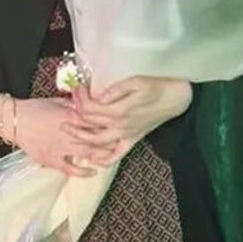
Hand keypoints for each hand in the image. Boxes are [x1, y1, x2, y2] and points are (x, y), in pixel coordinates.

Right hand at [13, 97, 120, 177]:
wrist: (14, 121)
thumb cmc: (35, 108)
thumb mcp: (57, 101)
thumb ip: (74, 104)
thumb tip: (89, 103)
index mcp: (71, 116)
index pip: (96, 121)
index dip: (109, 125)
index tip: (119, 126)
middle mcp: (69, 132)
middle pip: (96, 139)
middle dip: (110, 141)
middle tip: (121, 143)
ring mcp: (61, 147)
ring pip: (87, 154)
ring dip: (101, 156)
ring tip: (111, 157)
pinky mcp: (51, 159)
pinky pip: (70, 169)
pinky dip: (83, 172)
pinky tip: (93, 172)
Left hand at [70, 77, 191, 165]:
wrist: (175, 99)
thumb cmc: (156, 87)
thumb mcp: (136, 81)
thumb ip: (115, 90)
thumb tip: (99, 96)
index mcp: (119, 110)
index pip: (90, 107)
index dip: (80, 97)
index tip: (78, 87)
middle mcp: (120, 125)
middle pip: (88, 123)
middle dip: (74, 114)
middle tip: (67, 105)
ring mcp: (125, 135)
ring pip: (96, 142)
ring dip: (80, 137)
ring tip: (67, 129)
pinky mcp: (132, 140)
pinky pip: (116, 155)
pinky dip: (103, 159)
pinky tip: (92, 157)